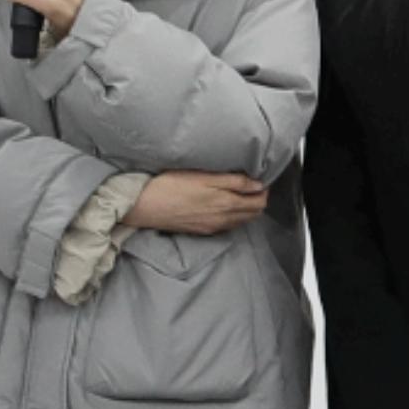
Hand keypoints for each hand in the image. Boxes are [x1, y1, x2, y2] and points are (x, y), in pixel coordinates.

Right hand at [126, 171, 268, 236]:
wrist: (145, 206)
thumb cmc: (172, 185)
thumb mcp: (205, 177)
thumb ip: (234, 181)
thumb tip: (259, 185)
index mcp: (227, 203)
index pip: (259, 202)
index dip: (263, 190)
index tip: (260, 180)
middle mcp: (224, 219)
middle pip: (253, 214)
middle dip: (258, 200)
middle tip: (253, 186)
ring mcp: (213, 227)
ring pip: (241, 221)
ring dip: (246, 209)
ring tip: (241, 195)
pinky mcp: (202, 231)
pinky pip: (226, 226)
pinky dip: (233, 217)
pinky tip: (224, 206)